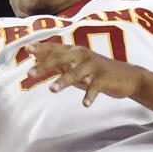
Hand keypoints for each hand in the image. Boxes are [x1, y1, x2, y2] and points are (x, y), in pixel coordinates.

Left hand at [24, 42, 144, 106]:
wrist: (126, 76)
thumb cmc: (96, 72)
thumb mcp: (76, 66)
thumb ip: (59, 63)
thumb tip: (37, 61)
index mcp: (75, 51)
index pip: (55, 48)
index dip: (41, 49)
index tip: (26, 49)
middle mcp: (83, 56)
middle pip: (61, 58)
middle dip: (45, 65)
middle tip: (29, 73)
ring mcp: (94, 66)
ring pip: (76, 73)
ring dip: (63, 81)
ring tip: (52, 90)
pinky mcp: (104, 78)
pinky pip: (94, 87)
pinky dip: (90, 95)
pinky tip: (85, 104)